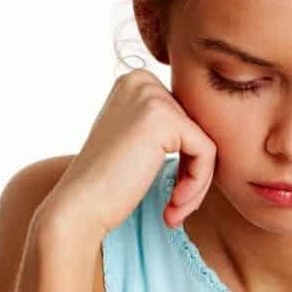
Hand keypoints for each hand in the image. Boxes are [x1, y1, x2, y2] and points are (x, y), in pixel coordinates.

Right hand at [47, 69, 218, 243]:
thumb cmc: (107, 184)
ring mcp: (152, 96)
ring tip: (174, 211)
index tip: (172, 193)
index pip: (187, 119)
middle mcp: (142, 80)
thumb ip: (166, 128)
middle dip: (194, 173)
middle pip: (198, 128)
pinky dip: (197, 184)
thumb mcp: (135, 141)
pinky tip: (172, 206)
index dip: (186, 161)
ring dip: (196, 183)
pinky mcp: (164, 119)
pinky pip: (206, 152)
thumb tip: (211, 129)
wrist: (79, 206)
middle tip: (174, 207)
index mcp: (135, 82)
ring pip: (206, 142)